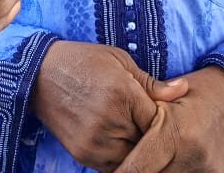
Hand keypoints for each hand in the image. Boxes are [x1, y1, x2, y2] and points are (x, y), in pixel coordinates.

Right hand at [30, 41, 188, 170]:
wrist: (39, 75)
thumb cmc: (84, 61)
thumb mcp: (120, 60)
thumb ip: (152, 83)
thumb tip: (183, 88)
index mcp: (122, 94)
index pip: (159, 121)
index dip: (164, 119)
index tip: (162, 113)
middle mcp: (109, 121)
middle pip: (147, 143)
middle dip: (152, 136)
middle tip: (147, 123)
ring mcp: (95, 141)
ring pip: (132, 159)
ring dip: (136, 149)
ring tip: (131, 130)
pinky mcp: (82, 154)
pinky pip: (112, 166)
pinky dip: (120, 156)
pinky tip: (118, 139)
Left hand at [113, 65, 223, 171]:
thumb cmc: (197, 92)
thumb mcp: (165, 97)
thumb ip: (140, 116)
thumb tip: (110, 142)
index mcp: (177, 131)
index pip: (137, 168)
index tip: (108, 172)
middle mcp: (194, 155)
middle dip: (136, 172)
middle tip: (123, 167)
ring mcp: (209, 170)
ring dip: (156, 172)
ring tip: (145, 162)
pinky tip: (167, 165)